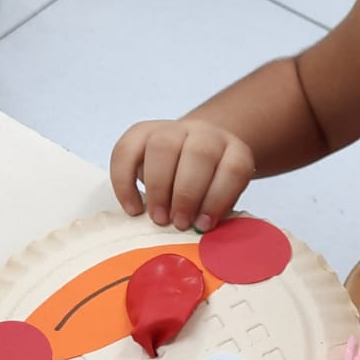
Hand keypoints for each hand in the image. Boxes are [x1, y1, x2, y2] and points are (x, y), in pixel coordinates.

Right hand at [110, 119, 255, 231]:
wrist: (190, 153)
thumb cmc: (207, 186)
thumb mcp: (220, 197)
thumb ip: (214, 211)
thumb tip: (199, 232)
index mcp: (234, 151)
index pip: (233, 169)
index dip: (219, 199)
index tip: (204, 225)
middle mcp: (205, 134)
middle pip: (199, 154)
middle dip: (187, 194)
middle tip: (179, 224)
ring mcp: (173, 128)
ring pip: (162, 146)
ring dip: (158, 188)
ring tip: (159, 218)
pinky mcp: (141, 131)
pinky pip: (126, 151)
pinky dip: (125, 183)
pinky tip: (132, 208)